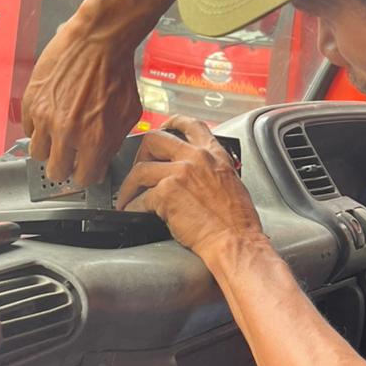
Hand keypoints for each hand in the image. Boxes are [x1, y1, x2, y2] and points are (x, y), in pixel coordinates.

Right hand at [23, 8, 142, 185]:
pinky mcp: (31, 102)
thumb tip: (102, 159)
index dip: (85, 173)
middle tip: (69, 155)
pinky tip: (50, 117)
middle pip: (56, 172)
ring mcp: (45, 118)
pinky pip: (28, 129)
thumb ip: (113, 141)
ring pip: (37, 154)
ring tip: (58, 136)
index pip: (83, 179)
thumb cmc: (117, 73)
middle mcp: (67, 133)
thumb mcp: (129, 115)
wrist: (98, 41)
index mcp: (95, 140)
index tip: (85, 168)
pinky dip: (38, 127)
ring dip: (48, 148)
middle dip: (65, 165)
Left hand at [116, 116, 263, 263]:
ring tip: (127, 198)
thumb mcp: (231, 183)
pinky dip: (132, 208)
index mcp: (214, 154)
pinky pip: (139, 199)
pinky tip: (132, 214)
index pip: (190, 125)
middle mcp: (196, 158)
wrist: (236, 241)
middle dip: (140, 153)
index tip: (163, 128)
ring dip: (129, 186)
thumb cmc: (238, 222)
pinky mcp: (167, 194)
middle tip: (138, 168)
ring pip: (140, 170)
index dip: (172, 123)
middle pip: (155, 140)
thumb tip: (196, 177)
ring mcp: (180, 173)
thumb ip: (212, 171)